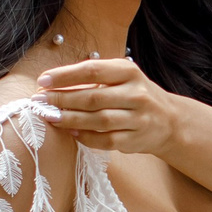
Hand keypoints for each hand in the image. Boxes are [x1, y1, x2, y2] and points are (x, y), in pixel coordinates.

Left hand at [37, 57, 181, 155]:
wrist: (170, 121)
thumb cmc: (135, 95)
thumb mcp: (122, 78)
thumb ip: (94, 78)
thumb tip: (53, 84)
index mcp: (129, 72)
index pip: (93, 70)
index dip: (65, 76)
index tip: (43, 81)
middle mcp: (136, 94)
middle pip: (93, 97)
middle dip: (62, 99)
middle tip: (41, 101)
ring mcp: (138, 119)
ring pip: (98, 120)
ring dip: (70, 119)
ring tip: (51, 117)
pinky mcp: (135, 140)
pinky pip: (105, 140)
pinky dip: (85, 137)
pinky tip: (71, 132)